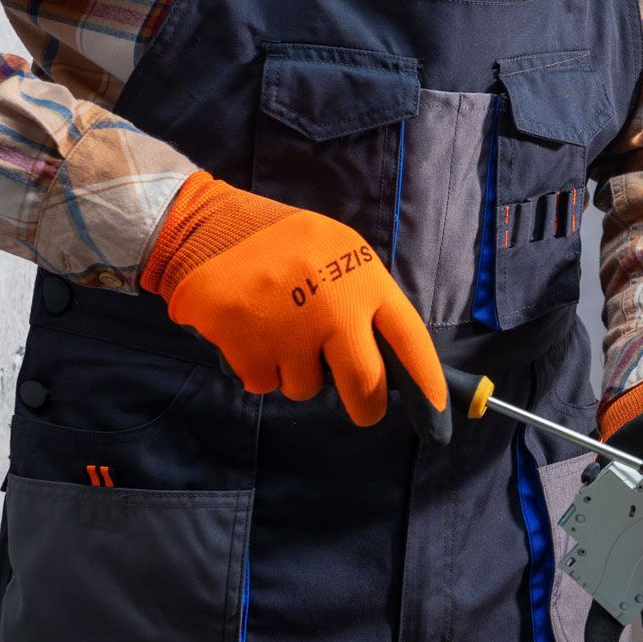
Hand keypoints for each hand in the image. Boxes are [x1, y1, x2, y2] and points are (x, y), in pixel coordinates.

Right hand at [140, 172, 449, 440]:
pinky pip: (263, 383)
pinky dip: (257, 368)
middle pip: (364, 384)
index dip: (427, 384)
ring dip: (295, 373)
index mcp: (363, 277)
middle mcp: (332, 303)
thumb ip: (364, 303)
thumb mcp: (337, 254)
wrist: (206, 225)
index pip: (410, 340)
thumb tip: (391, 371)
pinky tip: (249, 330)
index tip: (437, 416)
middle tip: (361, 408)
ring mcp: (288, 324)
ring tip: (278, 329)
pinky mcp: (245, 341)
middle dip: (366, 407)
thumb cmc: (284, 247)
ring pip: (307, 388)